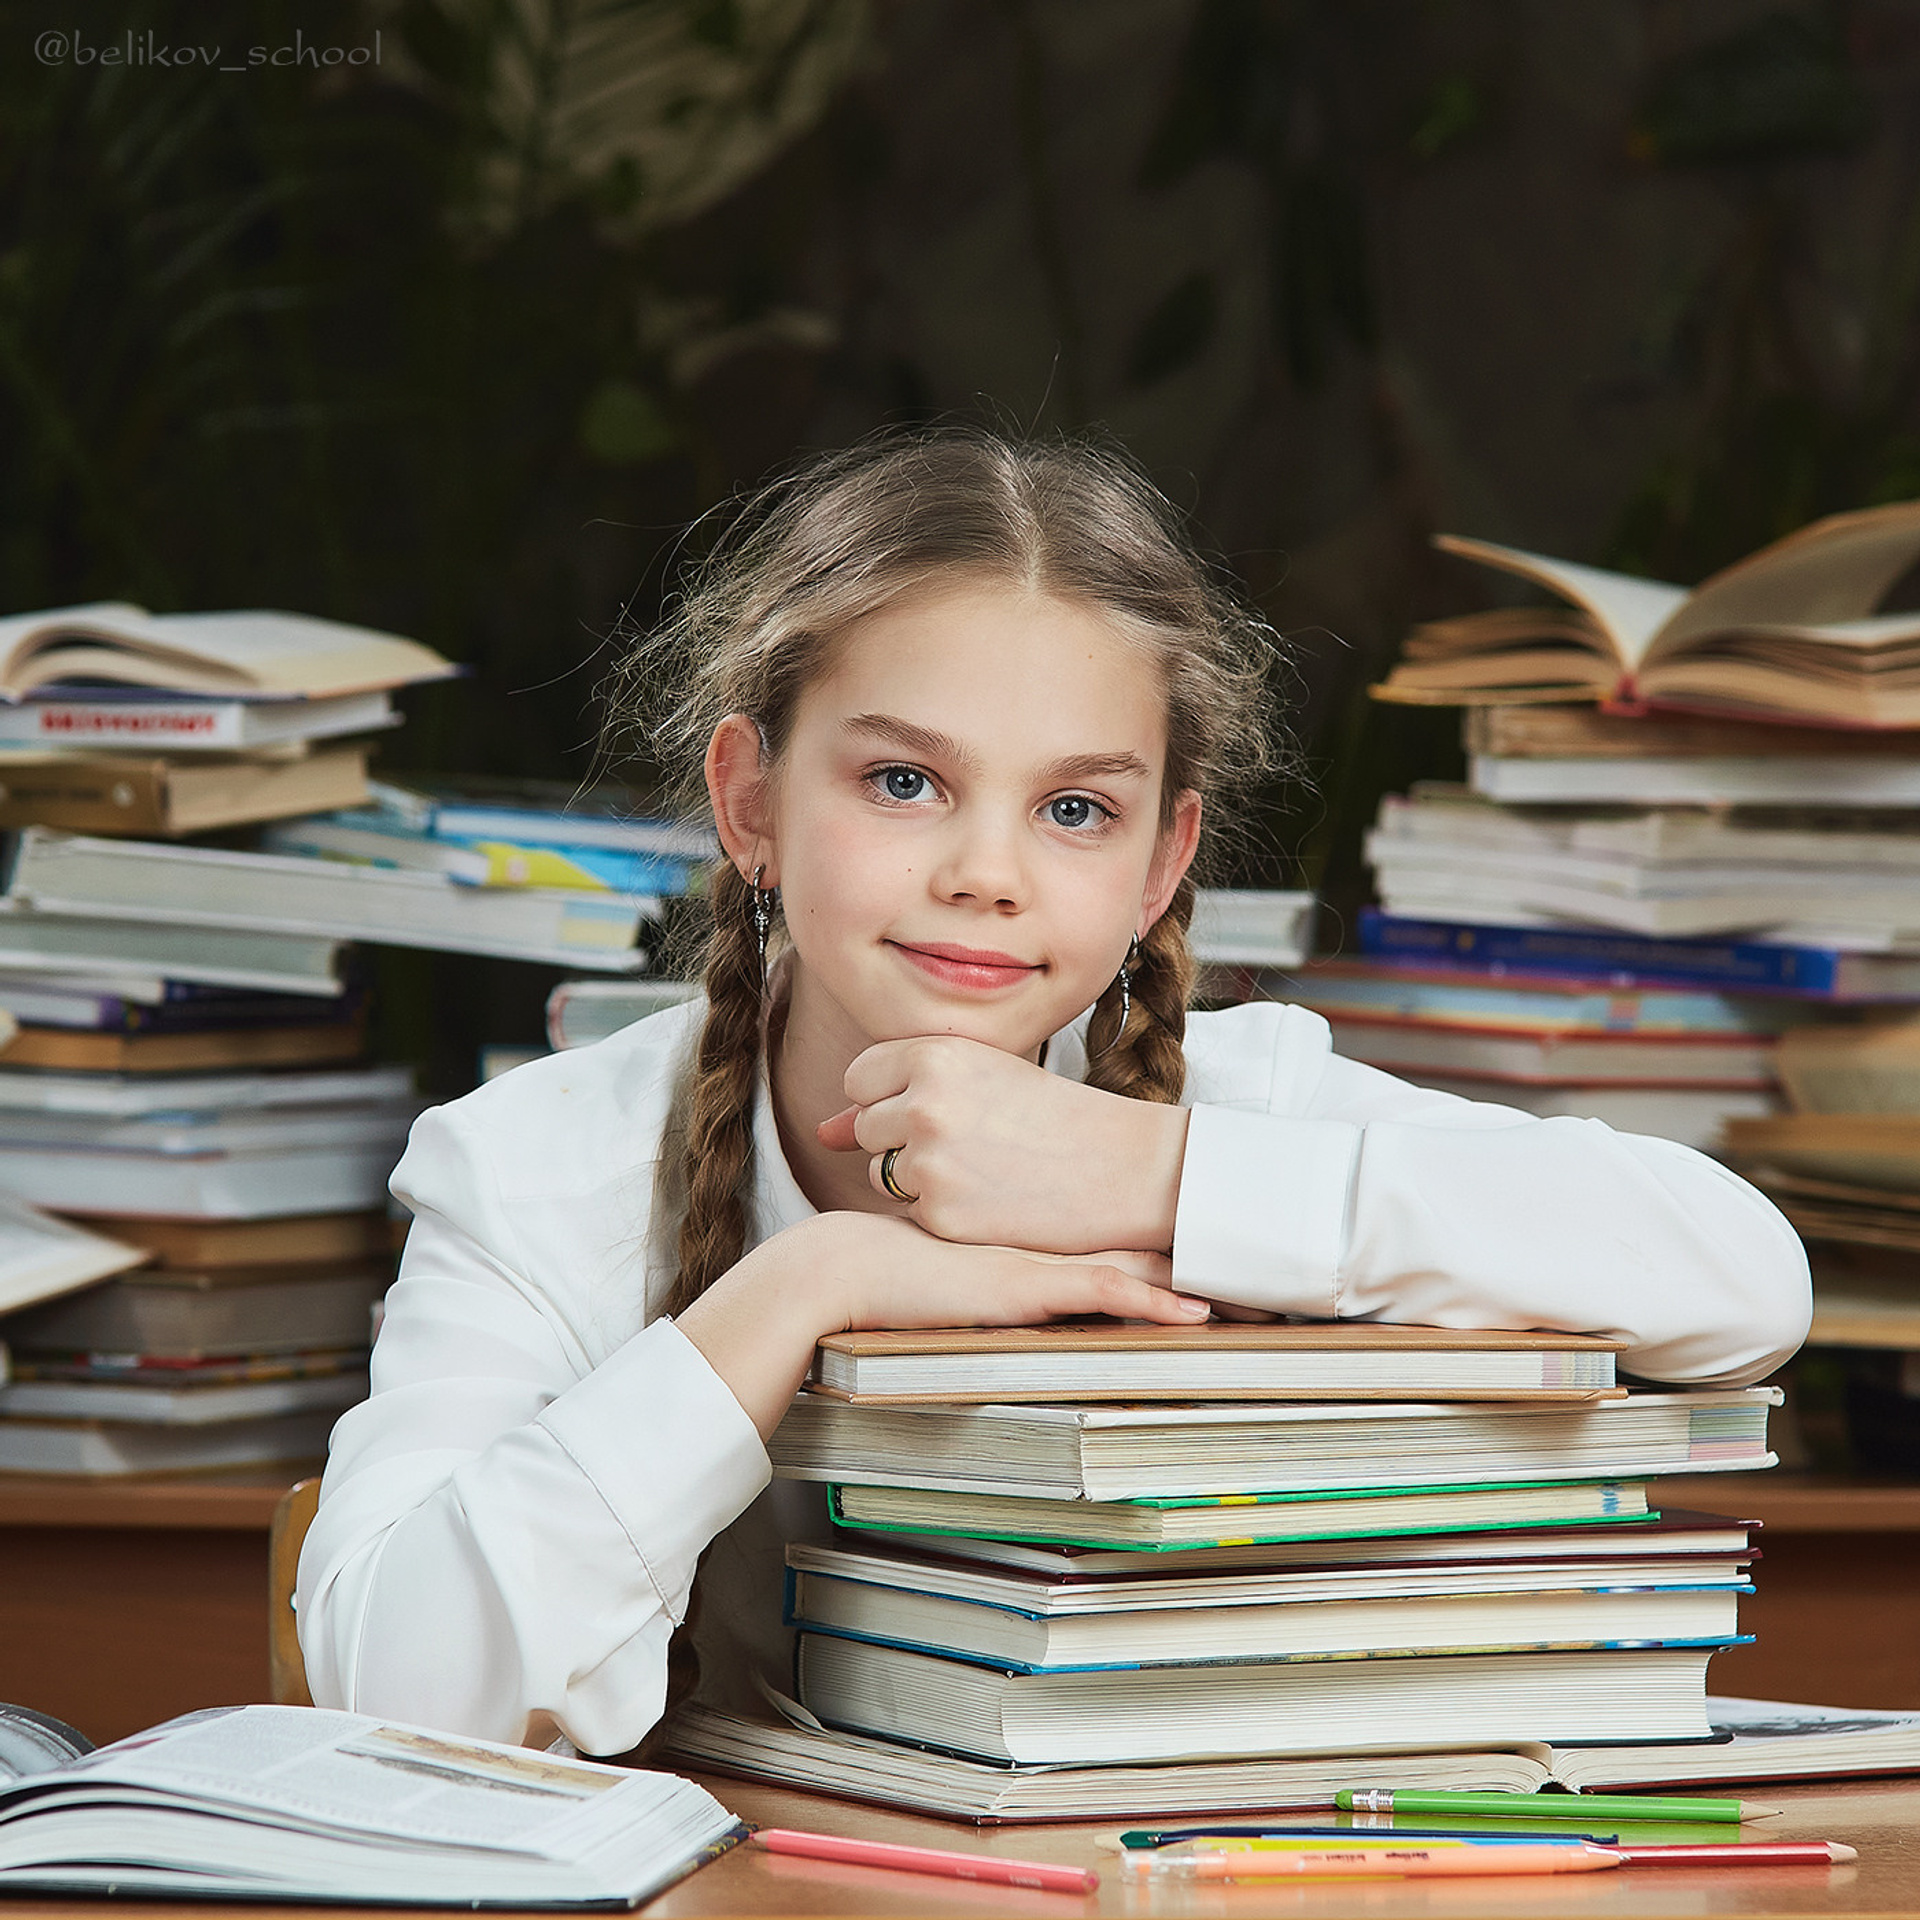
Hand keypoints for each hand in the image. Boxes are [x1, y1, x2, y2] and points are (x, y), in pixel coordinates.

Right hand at [675, 1209, 1206, 1436]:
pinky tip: (1196, 1315)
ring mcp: (1038, 1259)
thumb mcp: (947, 1258)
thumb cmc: (883, 1266)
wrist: (843, 1269)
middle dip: (1197, 1239)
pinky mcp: (1026, 1288)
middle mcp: (1041, 1237)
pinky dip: (1154, 1304)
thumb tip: (999, 1264)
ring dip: (1193, 1275)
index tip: (1217, 1228)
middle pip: (1136, 1229)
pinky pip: (1104, 1293)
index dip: (1163, 1221)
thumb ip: (981, 1260)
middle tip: (1260, 1249)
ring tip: (1254, 1293)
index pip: (1110, 1218)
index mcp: (1031, 1231)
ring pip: (1134, 1259)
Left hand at [816, 1035, 1189, 1255]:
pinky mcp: (943, 1215)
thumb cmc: (1056, 1116)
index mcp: (934, 1054)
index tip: (936, 1108)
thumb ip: (897, 1097)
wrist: (1124, 1166)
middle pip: (868, 1129)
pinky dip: (944, 1213)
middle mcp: (923, 1103)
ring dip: (919, 1178)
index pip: (860, 1078)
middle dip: (903, 1140)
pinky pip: (911, 1214)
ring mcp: (930, 1163)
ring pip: (883, 1174)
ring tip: (985, 1168)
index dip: (892, 1097)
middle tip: (971, 1142)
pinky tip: (992, 1200)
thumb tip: (823, 1132)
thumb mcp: (980, 1081)